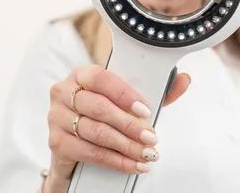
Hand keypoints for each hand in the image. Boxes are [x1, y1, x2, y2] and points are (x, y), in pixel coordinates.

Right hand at [43, 64, 190, 191]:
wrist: (76, 144)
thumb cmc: (102, 115)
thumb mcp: (127, 100)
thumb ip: (155, 91)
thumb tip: (183, 80)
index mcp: (80, 74)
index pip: (100, 77)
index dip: (124, 94)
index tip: (145, 110)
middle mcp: (64, 92)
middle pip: (99, 108)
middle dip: (130, 125)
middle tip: (151, 137)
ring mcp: (56, 117)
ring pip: (96, 132)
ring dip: (126, 146)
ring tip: (146, 153)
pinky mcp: (57, 142)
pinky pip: (90, 152)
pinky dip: (116, 160)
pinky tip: (132, 164)